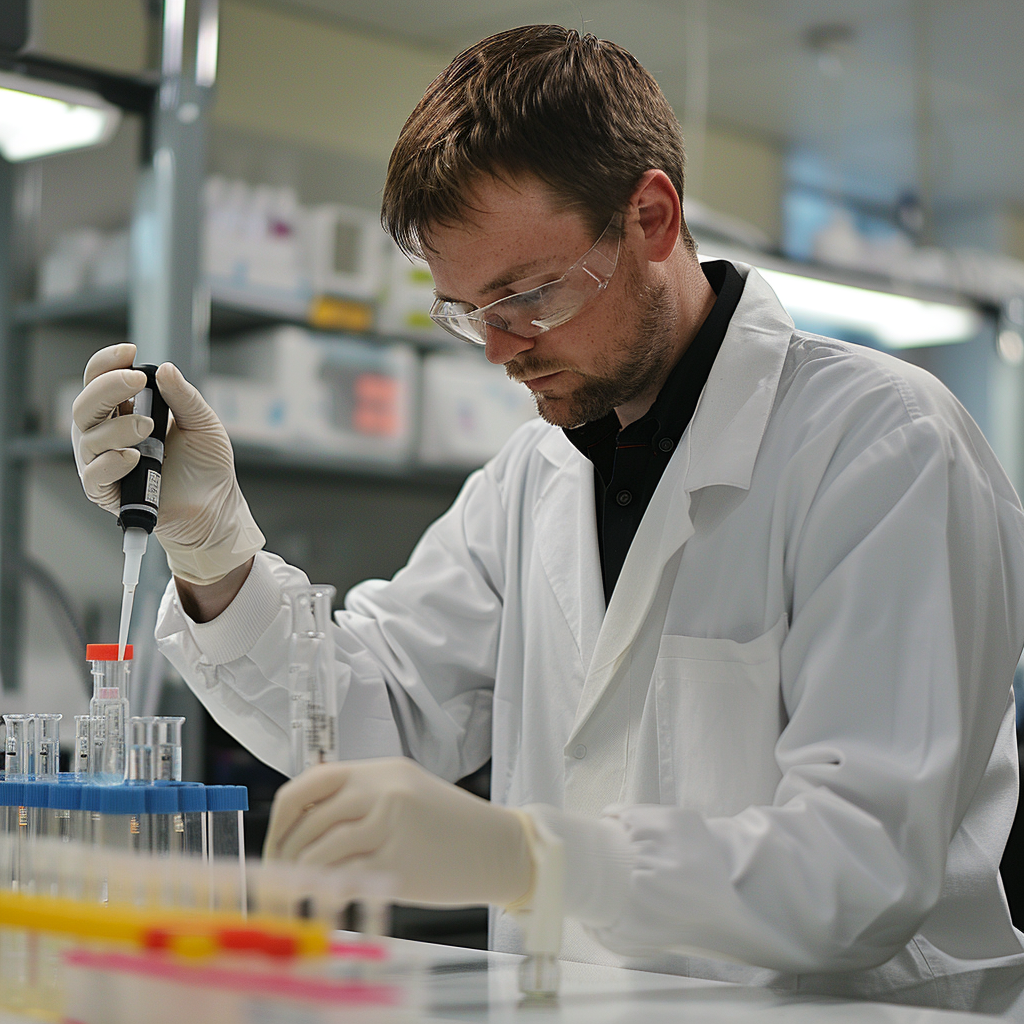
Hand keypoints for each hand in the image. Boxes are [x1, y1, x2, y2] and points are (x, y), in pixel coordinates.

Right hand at [72, 343, 264, 585]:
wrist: (216, 506)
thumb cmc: (206, 464)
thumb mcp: (203, 423)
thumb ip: (183, 397)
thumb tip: (165, 368)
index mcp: (124, 411)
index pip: (100, 380)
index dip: (108, 363)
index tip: (129, 352)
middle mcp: (108, 433)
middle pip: (86, 404)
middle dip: (108, 387)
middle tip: (138, 381)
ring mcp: (104, 462)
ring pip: (88, 437)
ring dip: (117, 427)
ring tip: (149, 427)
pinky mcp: (108, 492)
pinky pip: (94, 475)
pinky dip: (110, 463)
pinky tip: (132, 456)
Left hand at [264, 757, 534, 907]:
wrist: (499, 847)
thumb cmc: (451, 825)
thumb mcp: (405, 792)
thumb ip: (360, 800)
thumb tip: (305, 827)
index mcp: (381, 770)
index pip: (310, 784)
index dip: (283, 817)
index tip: (276, 843)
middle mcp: (382, 792)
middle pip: (310, 820)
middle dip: (284, 854)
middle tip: (279, 877)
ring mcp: (391, 827)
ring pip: (321, 851)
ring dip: (300, 877)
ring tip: (299, 893)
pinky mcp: (398, 864)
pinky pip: (344, 879)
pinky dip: (325, 893)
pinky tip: (323, 903)